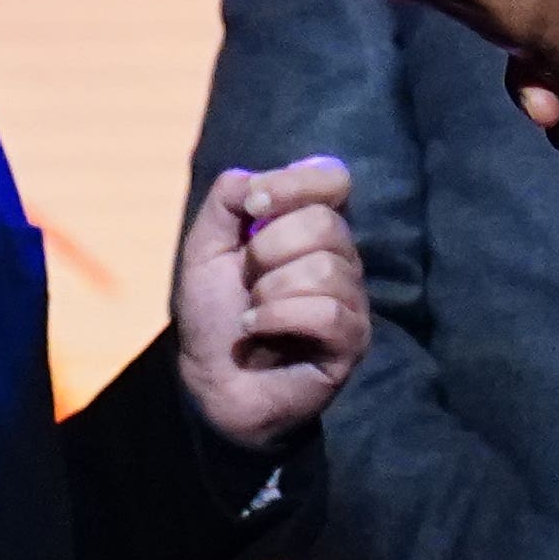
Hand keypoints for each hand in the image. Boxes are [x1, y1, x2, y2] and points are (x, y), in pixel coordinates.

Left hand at [172, 156, 365, 449]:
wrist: (210, 381)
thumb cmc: (213, 313)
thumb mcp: (205, 247)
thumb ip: (226, 201)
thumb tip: (256, 178)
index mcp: (312, 226)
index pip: (334, 178)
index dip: (295, 184)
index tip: (252, 206)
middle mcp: (341, 257)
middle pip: (325, 224)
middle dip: (268, 249)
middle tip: (247, 278)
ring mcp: (351, 300)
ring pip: (326, 270)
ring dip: (270, 291)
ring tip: (252, 311)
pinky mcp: (352, 341)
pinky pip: (328, 313)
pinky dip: (279, 318)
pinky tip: (258, 331)